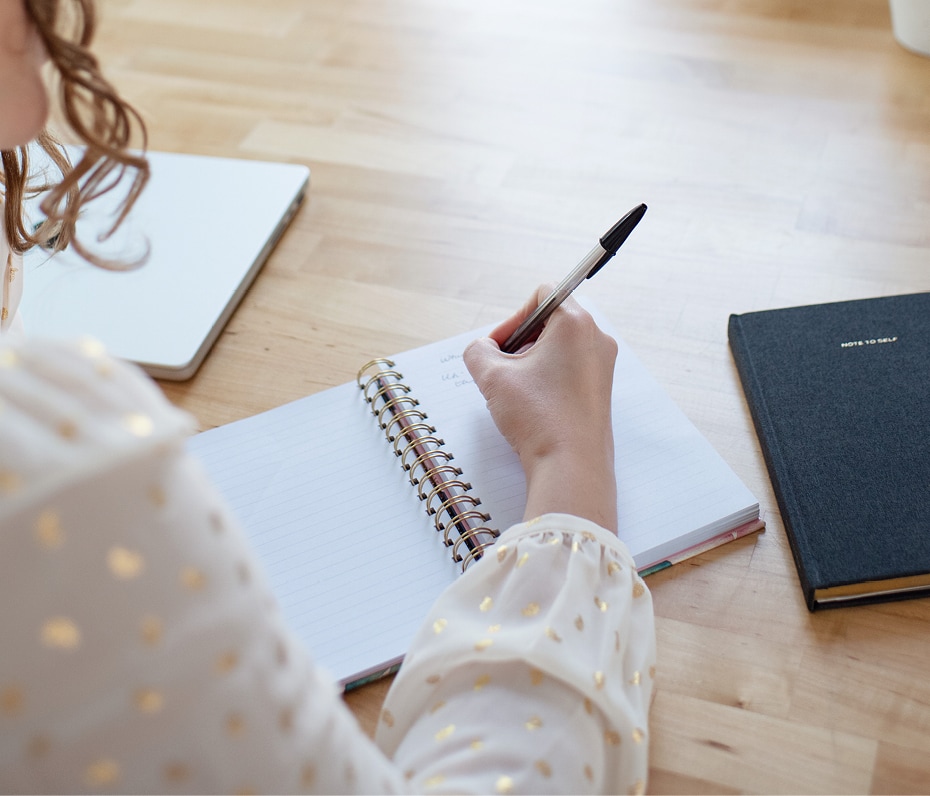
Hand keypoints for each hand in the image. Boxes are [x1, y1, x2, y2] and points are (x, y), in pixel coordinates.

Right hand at [464, 286, 618, 532]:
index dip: (513, 318)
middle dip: (521, 342)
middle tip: (502, 370)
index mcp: (575, 323)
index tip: (500, 347)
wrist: (571, 465)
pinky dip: (548, 380)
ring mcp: (603, 366)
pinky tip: (533, 406)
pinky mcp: (601, 391)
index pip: (542, 295)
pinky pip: (570, 370)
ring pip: (560, 348)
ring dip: (532, 363)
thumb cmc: (538, 417)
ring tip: (515, 392)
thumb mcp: (492, 376)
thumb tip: (483, 349)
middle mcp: (596, 339)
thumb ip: (478, 350)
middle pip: (551, 322)